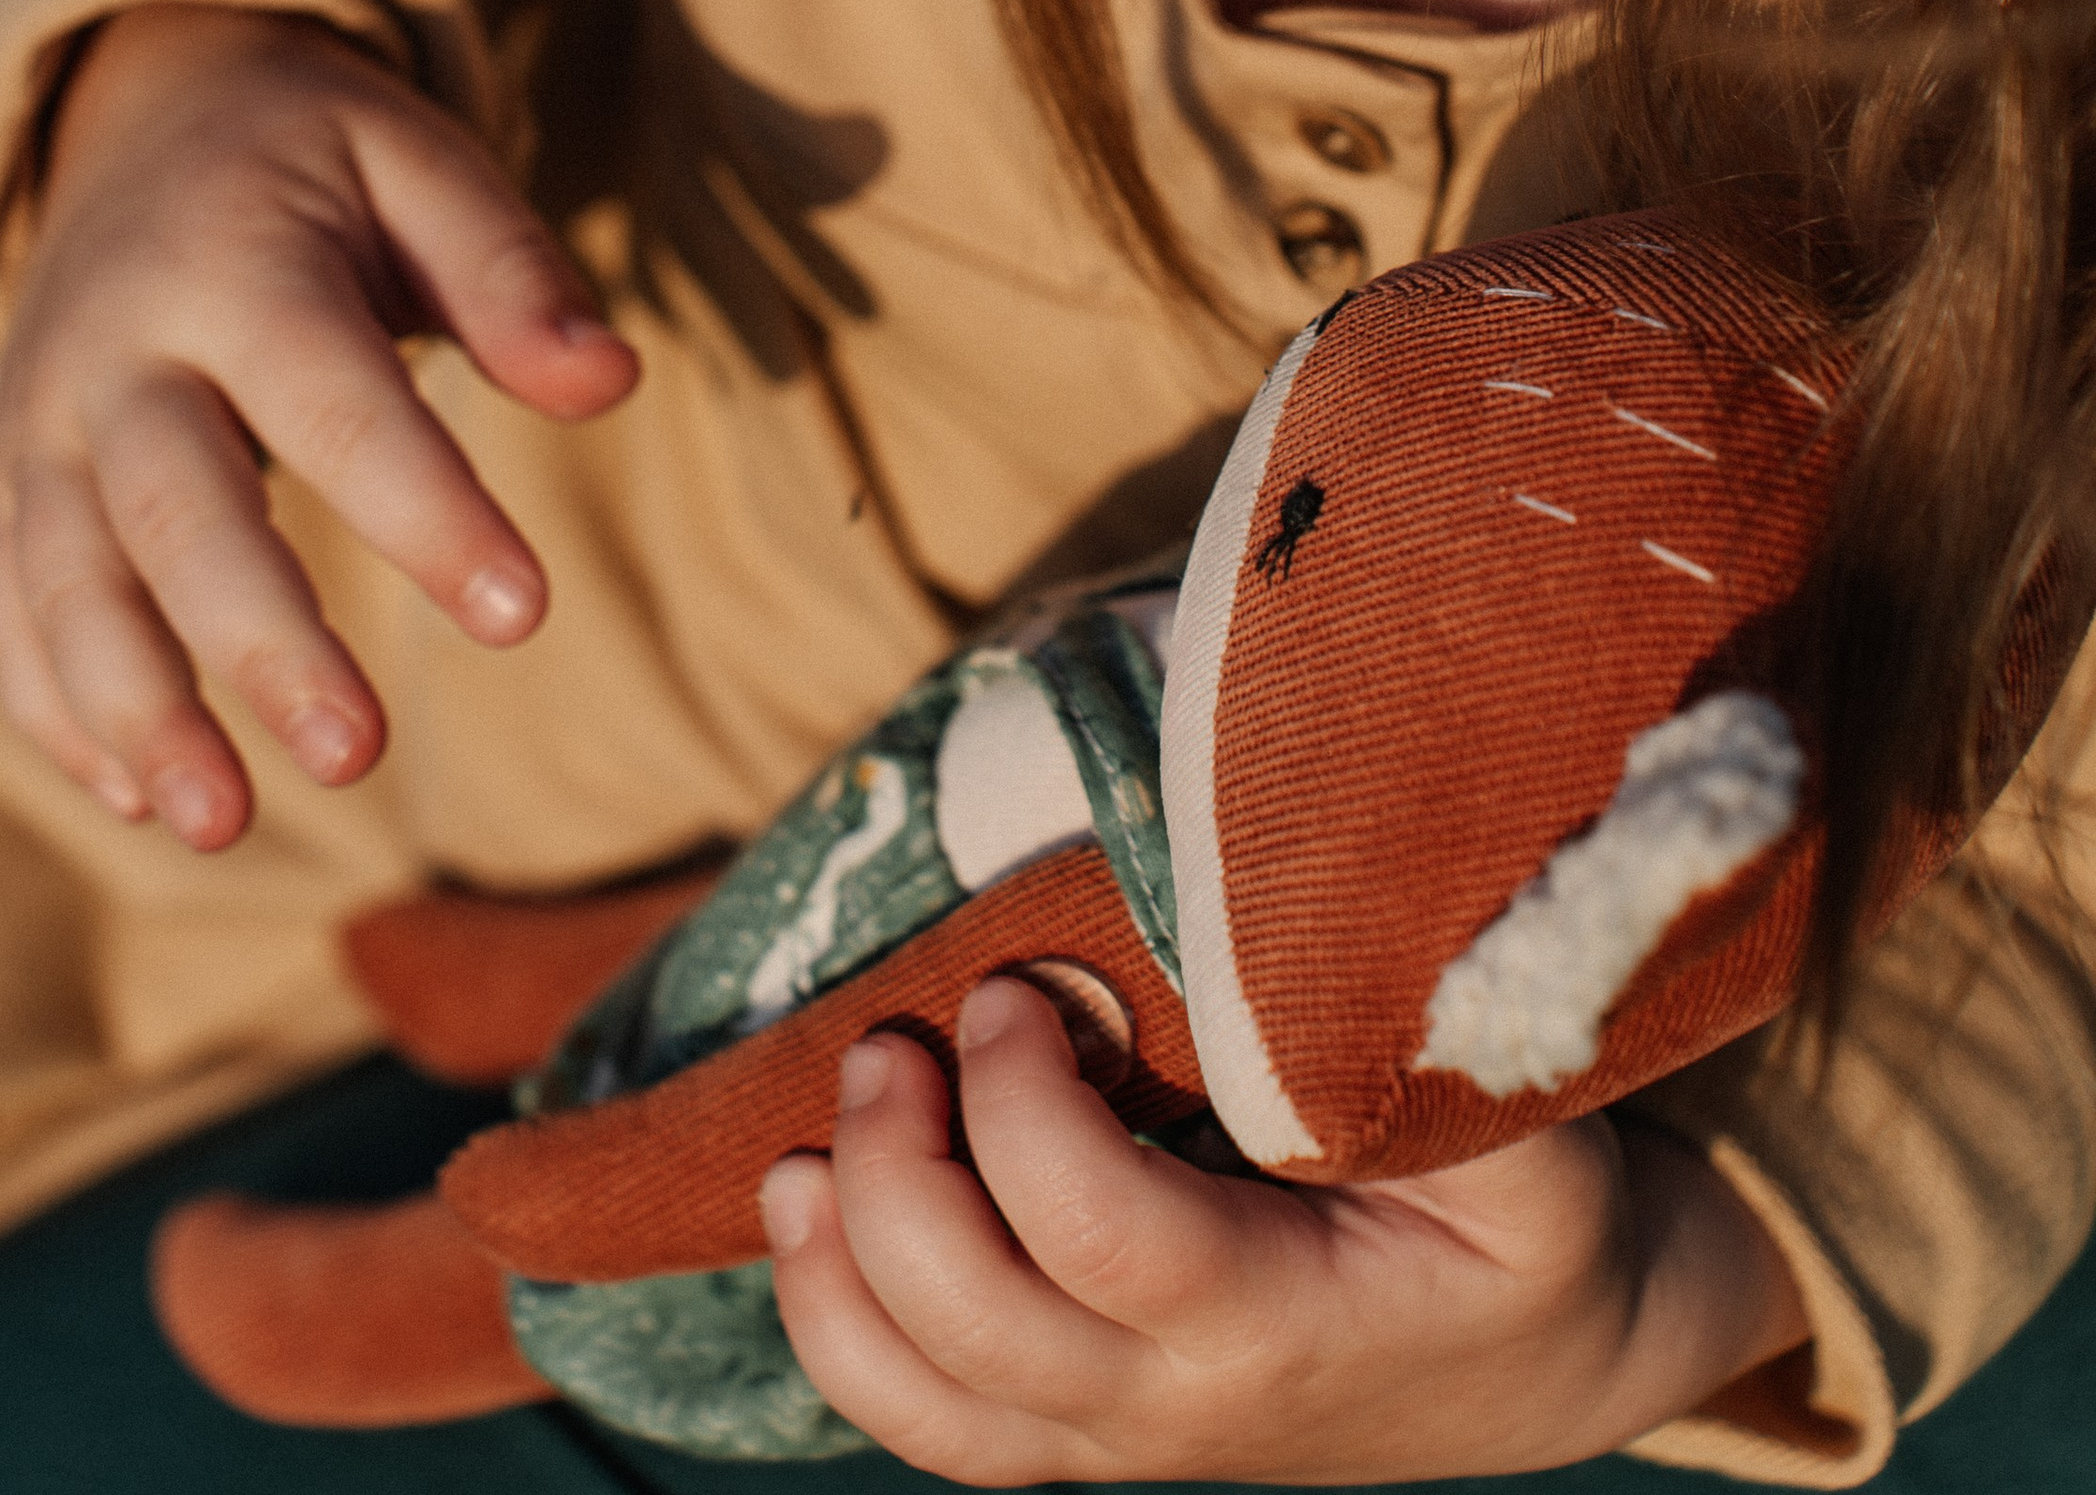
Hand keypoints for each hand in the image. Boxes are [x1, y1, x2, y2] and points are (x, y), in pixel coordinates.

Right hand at [0, 3, 637, 851]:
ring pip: (65, 579)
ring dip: (134, 709)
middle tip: (358, 757)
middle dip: (259, 643)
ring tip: (223, 825)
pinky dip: (53, 705)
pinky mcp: (8, 477)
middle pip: (176, 511)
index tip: (524, 612)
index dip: (426, 509)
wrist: (142, 107)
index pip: (333, 401)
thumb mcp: (422, 162)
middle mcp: (114, 347)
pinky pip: (8, 602)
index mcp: (233, 261)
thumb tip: (611, 382)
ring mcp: (40, 419)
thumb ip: (510, 273)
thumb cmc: (318, 158)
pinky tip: (135, 800)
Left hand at [761, 981, 1812, 1482]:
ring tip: (816, 1127)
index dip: (1021, 1107)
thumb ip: (1433, 1052)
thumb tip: (1328, 927)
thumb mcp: (1534, 1135)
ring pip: (922, 1401)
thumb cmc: (1535, 1222)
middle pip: (971, 1327)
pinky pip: (928, 1423)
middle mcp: (1179, 1406)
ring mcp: (1122, 1435)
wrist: (1557, 1359)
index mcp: (1279, 1323)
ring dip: (835, 1265)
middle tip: (899, 1033)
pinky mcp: (1085, 1429)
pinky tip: (806, 1207)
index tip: (1018, 985)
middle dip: (896, 1167)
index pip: (1095, 1237)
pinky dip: (842, 1326)